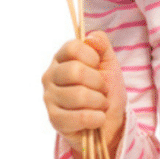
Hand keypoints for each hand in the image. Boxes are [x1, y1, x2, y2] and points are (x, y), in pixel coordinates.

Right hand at [42, 31, 126, 154]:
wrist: (109, 120)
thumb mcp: (109, 62)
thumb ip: (101, 44)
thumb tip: (90, 38)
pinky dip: (96, 118)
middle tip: (103, 89)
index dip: (91, 57)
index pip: (72, 48)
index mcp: (61, 58)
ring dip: (99, 101)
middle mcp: (50, 75)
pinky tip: (98, 117)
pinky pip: (79, 117)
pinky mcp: (54, 119)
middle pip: (75, 71)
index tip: (98, 66)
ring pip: (78, 95)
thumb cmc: (106, 88)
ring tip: (101, 104)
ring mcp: (49, 98)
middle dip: (98, 82)